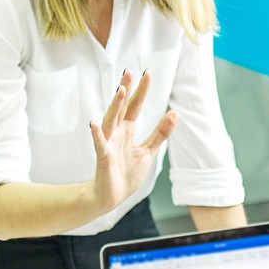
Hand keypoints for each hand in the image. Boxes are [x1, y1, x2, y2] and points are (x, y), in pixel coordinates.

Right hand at [89, 69, 177, 212]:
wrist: (111, 197)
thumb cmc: (126, 174)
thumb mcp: (148, 151)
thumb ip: (160, 133)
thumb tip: (175, 113)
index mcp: (127, 131)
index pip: (134, 107)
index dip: (141, 91)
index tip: (147, 73)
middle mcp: (116, 134)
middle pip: (121, 108)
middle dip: (125, 91)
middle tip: (129, 72)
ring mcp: (108, 144)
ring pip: (110, 121)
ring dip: (114, 106)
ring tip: (120, 91)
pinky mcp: (103, 158)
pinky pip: (100, 145)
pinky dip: (97, 135)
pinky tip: (94, 124)